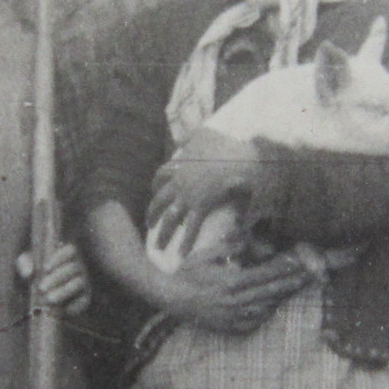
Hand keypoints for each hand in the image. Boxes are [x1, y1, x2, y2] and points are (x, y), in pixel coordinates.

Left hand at [16, 243, 90, 315]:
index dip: (59, 257)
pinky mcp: (85, 299)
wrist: (41, 303)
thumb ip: (25, 263)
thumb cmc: (35, 277)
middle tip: (42, 287)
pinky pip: (83, 301)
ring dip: (64, 290)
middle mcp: (78, 268)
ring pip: (79, 283)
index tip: (45, 268)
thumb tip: (29, 271)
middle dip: (57, 277)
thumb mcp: (28, 267)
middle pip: (73, 267)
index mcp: (67, 256)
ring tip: (49, 298)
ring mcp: (83, 283)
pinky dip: (72, 306)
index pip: (70, 250)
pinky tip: (58, 310)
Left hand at [146, 128, 263, 260]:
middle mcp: (179, 182)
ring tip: (158, 247)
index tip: (154, 193)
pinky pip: (190, 227)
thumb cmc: (225, 145)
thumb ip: (191, 137)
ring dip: (163, 234)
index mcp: (180, 166)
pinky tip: (182, 254)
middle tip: (149, 224)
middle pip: (159, 201)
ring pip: (169, 217)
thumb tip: (182, 140)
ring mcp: (188, 195)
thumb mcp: (203, 134)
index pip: (161, 177)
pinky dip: (185, 242)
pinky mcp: (201, 206)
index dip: (155, 186)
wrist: (239, 157)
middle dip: (152, 214)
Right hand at [158, 251, 311, 334]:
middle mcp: (234, 301)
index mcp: (231, 282)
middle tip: (308, 278)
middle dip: (290, 284)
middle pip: (270, 292)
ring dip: (280, 298)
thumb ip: (229, 248)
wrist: (170, 298)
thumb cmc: (188, 273)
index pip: (265, 275)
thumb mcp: (207, 255)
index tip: (297, 262)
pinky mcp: (228, 327)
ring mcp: (232, 316)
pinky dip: (264, 314)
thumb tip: (247, 240)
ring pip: (264, 308)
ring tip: (294, 290)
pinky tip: (272, 307)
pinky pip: (253, 323)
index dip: (283, 269)